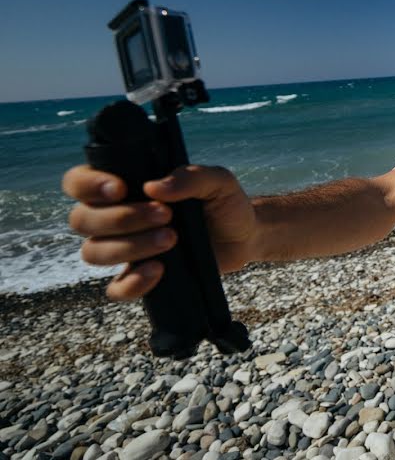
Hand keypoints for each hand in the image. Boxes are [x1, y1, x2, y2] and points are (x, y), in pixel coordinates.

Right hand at [63, 164, 256, 300]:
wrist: (245, 237)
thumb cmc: (225, 202)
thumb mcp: (218, 181)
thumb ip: (192, 176)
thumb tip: (154, 187)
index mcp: (126, 184)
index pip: (79, 181)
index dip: (88, 185)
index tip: (121, 188)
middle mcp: (116, 215)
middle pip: (81, 219)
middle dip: (120, 218)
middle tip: (165, 215)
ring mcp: (125, 248)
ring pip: (93, 252)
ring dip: (128, 247)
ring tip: (171, 239)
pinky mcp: (139, 275)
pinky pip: (116, 288)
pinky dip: (132, 283)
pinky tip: (158, 271)